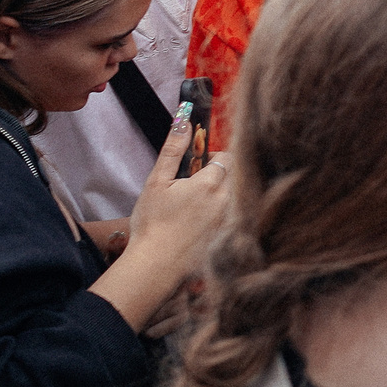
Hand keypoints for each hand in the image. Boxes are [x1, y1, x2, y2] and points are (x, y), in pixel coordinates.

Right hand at [108, 111, 232, 307]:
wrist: (155, 265)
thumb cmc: (152, 223)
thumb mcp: (156, 182)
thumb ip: (172, 151)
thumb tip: (182, 121)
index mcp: (210, 184)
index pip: (226, 157)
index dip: (212, 158)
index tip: (197, 166)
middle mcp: (226, 201)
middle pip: (233, 176)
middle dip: (218, 175)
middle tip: (193, 186)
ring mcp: (229, 221)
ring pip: (233, 196)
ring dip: (220, 194)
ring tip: (193, 207)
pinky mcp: (227, 237)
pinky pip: (232, 216)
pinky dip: (219, 214)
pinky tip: (198, 224)